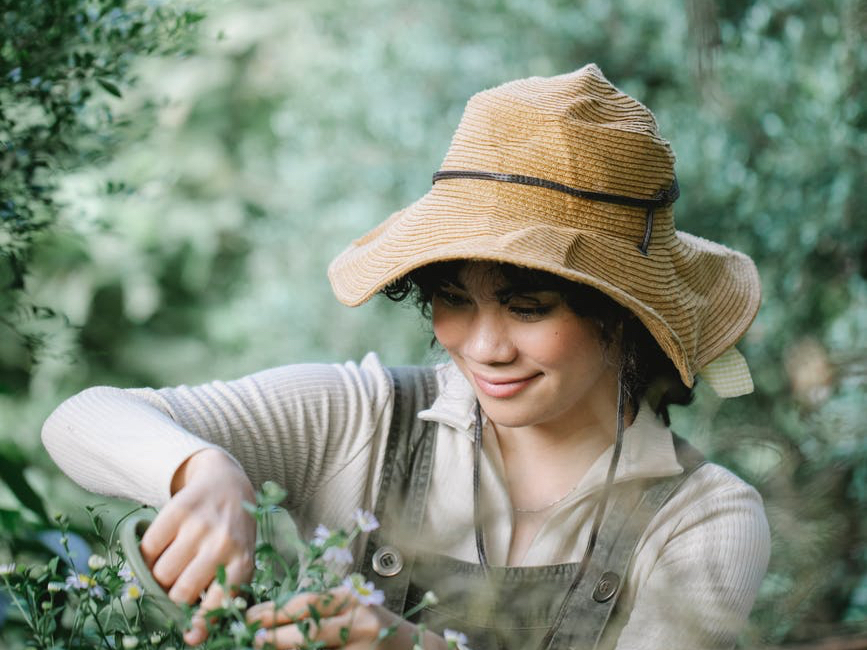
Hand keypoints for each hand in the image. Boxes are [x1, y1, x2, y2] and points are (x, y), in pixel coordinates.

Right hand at [140, 447, 256, 644]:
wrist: (227, 484)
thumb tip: (193, 637)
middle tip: (175, 587)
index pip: (220, 602)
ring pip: (161, 573)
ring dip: (159, 576)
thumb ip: (222, 593)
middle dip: (173, 597)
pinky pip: (148, 547)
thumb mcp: (238, 560)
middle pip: (181, 592)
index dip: (202, 624)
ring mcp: (200, 525)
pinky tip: (162, 548)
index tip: (190, 637)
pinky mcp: (178, 509)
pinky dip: (148, 554)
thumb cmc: (232, 533)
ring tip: (171, 565)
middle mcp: (223, 543)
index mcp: (243, 561)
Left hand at [246, 587, 448, 649]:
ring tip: (265, 648)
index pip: (307, 603)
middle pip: (308, 630)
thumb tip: (273, 623)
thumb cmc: (378, 628)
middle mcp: (359, 622)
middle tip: (252, 638)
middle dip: (275, 636)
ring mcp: (360, 649)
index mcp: (352, 600)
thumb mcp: (353, 609)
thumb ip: (322, 613)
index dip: (275, 611)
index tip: (250, 617)